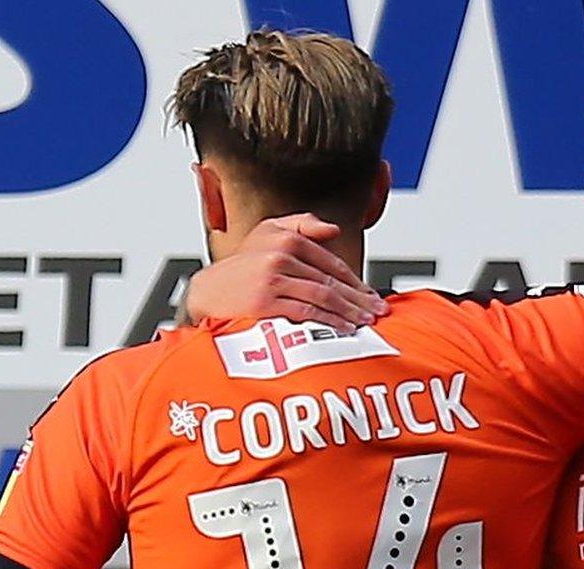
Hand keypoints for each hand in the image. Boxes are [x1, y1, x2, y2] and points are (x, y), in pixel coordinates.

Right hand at [185, 214, 387, 330]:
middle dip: (359, 298)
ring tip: (365, 321)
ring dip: (349, 311)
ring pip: (322, 296)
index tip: (369, 294)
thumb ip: (300, 226)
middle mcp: (280, 256)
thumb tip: (333, 229)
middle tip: (377, 310)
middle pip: (331, 280)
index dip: (355, 280)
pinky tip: (343, 328)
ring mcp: (272, 280)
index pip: (330, 262)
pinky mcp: (265, 303)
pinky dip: (329, 322)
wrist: (206, 293)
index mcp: (284, 238)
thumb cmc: (239, 271)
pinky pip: (306, 313)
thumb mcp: (265, 236)